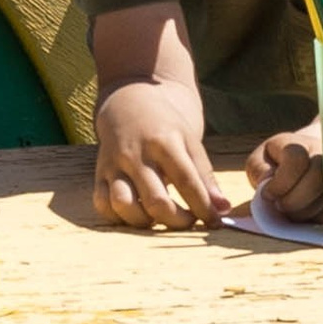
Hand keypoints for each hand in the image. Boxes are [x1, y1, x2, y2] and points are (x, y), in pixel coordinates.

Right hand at [93, 82, 227, 229]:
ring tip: (158, 220)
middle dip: (177, 221)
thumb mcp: (189, 141)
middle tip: (189, 222)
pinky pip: (102, 203)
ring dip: (144, 222)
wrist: (128, 101)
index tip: (215, 221)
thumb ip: (205, 176)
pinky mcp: (99, 172)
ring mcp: (114, 164)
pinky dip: (118, 216)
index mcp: (164, 142)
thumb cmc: (165, 125)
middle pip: (156, 201)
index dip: (203, 207)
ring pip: (124, 204)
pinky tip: (135, 214)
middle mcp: (136, 154)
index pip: (187, 182)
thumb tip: (222, 209)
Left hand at [244, 124, 322, 221]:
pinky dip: (316, 218)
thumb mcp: (259, 163)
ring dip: (305, 211)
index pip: (296, 160)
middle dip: (295, 200)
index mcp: (297, 145)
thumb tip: (268, 181)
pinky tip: (303, 214)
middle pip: (317, 177)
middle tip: (280, 207)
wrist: (300, 163)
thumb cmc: (274, 164)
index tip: (267, 195)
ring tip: (289, 212)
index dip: (281, 182)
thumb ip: (259, 170)